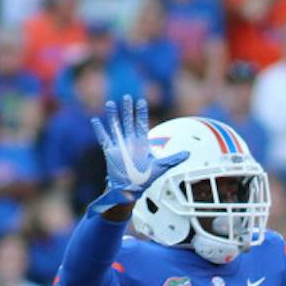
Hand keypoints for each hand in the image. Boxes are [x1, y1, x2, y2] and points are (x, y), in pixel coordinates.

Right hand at [89, 95, 188, 215]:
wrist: (131, 188)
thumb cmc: (146, 177)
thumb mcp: (161, 166)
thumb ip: (173, 158)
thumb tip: (188, 154)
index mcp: (141, 143)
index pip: (141, 123)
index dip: (141, 113)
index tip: (141, 101)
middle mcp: (130, 141)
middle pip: (128, 121)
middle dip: (128, 109)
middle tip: (127, 96)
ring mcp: (119, 145)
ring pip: (115, 126)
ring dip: (113, 116)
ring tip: (110, 103)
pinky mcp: (110, 151)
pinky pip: (104, 138)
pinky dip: (100, 130)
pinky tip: (96, 120)